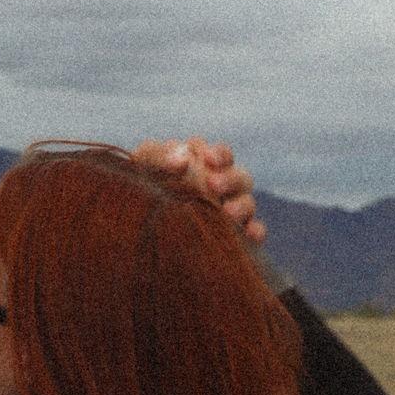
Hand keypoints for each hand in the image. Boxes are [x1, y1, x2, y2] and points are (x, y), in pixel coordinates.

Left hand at [131, 137, 263, 243]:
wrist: (138, 231)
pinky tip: (250, 235)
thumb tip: (182, 159)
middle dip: (229, 179)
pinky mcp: (235, 239)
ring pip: (248, 203)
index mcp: (207, 166)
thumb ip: (159, 156)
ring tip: (227, 213)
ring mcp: (232, 213)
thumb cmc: (144, 189)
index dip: (219, 155)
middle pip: (240, 177)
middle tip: (212, 185)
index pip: (221, 156)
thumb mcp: (143, 169)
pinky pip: (254, 233)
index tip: (207, 159)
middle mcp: (224, 188)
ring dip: (241, 206)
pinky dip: (256, 231)